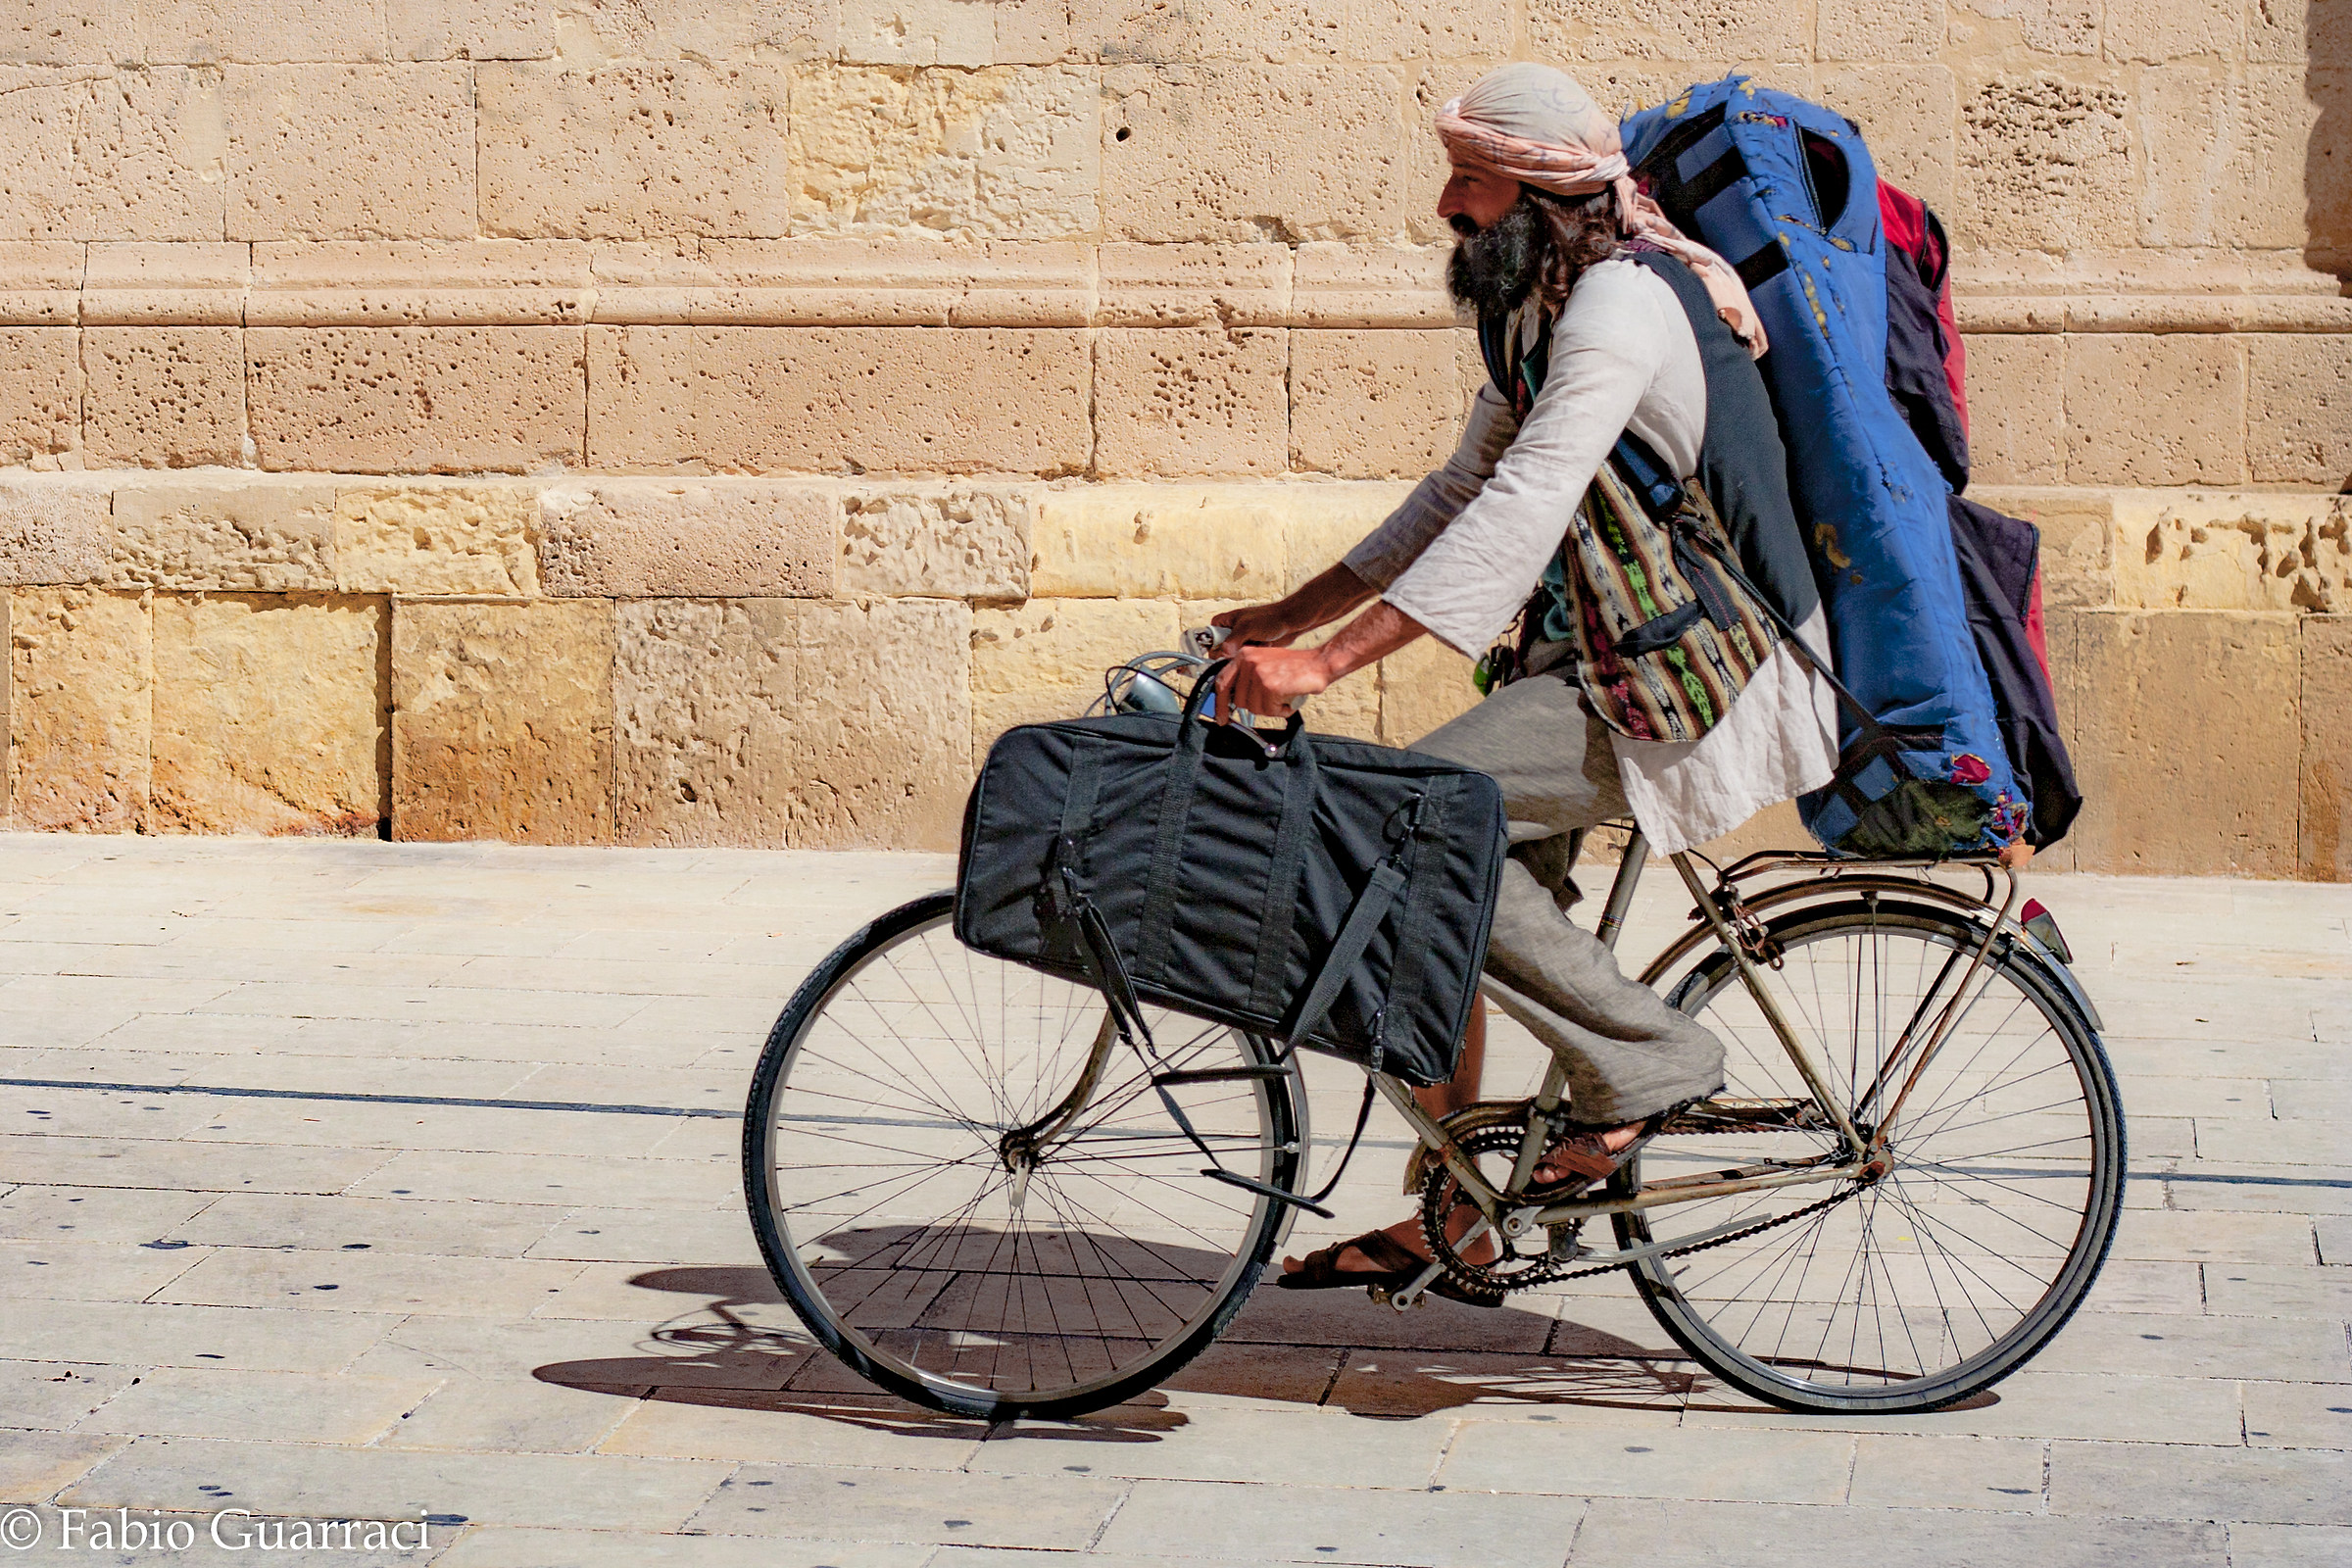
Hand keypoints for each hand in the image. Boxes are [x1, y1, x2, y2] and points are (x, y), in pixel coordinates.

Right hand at [1209, 601, 1302, 648]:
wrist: (1290, 621)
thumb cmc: (1269, 619)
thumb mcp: (1247, 628)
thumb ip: (1233, 640)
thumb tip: (1222, 653)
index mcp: (1225, 621)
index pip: (1209, 636)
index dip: (1213, 646)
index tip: (1220, 653)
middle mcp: (1230, 631)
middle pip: (1220, 649)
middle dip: (1231, 653)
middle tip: (1241, 651)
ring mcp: (1241, 640)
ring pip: (1233, 655)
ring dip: (1244, 654)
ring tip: (1257, 644)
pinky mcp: (1251, 647)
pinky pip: (1245, 657)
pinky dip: (1253, 655)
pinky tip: (1264, 646)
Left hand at [1216, 643, 1333, 720]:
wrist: (1318, 664)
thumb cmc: (1294, 666)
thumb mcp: (1264, 663)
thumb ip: (1246, 677)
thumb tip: (1233, 699)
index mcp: (1244, 655)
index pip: (1222, 682)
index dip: (1220, 703)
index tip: (1221, 717)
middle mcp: (1248, 662)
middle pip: (1240, 701)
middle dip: (1257, 706)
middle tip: (1273, 699)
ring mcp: (1258, 674)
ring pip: (1255, 708)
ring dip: (1271, 709)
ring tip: (1283, 696)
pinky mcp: (1270, 686)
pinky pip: (1270, 710)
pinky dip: (1281, 710)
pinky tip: (1288, 699)